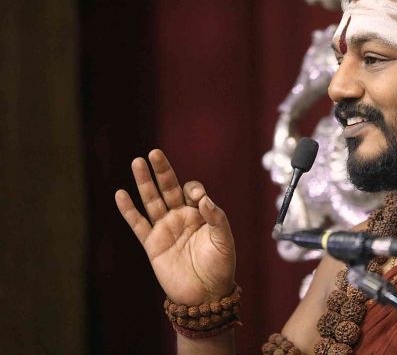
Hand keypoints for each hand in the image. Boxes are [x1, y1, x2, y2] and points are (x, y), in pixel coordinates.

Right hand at [115, 149, 234, 304]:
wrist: (205, 295)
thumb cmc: (220, 266)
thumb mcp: (224, 240)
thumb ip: (216, 217)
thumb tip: (203, 199)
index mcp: (200, 213)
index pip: (192, 191)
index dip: (194, 189)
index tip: (196, 197)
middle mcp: (181, 217)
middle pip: (168, 188)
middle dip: (162, 171)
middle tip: (154, 153)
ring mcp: (165, 229)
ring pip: (151, 201)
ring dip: (144, 182)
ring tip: (136, 162)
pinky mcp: (152, 244)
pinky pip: (138, 224)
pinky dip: (128, 210)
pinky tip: (120, 195)